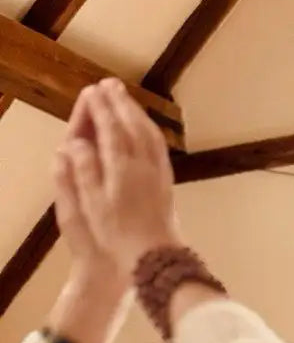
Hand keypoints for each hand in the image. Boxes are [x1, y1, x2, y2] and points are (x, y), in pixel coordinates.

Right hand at [66, 79, 179, 275]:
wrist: (156, 258)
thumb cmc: (119, 235)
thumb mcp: (93, 204)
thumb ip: (85, 170)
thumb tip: (77, 143)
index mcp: (122, 167)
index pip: (110, 128)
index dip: (100, 108)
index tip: (91, 91)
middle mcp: (143, 164)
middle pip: (132, 124)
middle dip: (120, 102)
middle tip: (109, 84)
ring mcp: (159, 173)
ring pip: (149, 133)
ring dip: (136, 112)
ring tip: (126, 99)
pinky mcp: (167, 183)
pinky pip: (159, 147)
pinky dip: (151, 131)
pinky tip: (147, 130)